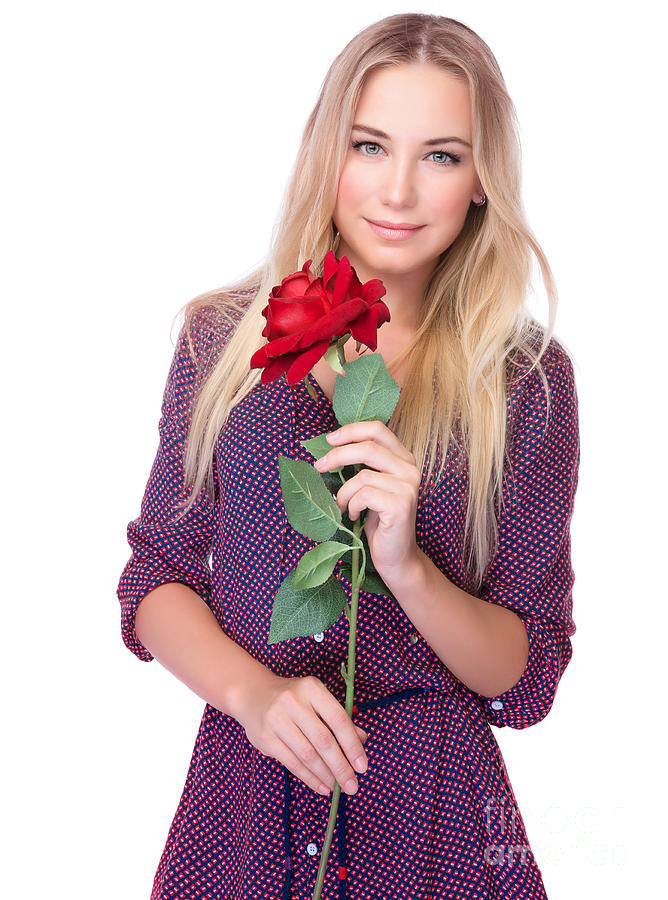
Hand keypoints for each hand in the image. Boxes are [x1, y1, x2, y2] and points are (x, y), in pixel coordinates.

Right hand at [235, 672, 368, 796]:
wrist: (253, 694)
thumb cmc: (294, 699)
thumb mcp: (317, 700)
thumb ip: (339, 719)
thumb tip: (362, 740)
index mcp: (312, 688)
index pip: (338, 719)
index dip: (352, 745)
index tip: (362, 767)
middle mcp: (293, 701)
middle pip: (323, 740)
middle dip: (340, 767)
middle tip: (352, 786)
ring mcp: (276, 719)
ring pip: (307, 755)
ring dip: (325, 775)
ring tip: (337, 788)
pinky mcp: (265, 738)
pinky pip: (292, 763)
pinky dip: (309, 778)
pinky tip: (321, 786)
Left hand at [314, 420, 420, 580]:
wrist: (396, 557)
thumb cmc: (379, 521)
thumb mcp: (371, 487)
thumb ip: (363, 465)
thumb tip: (331, 446)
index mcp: (403, 459)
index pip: (378, 429)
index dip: (351, 430)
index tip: (329, 439)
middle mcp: (410, 469)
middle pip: (368, 447)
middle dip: (337, 456)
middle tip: (319, 467)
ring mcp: (408, 487)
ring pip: (362, 476)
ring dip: (344, 493)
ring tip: (344, 506)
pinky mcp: (401, 505)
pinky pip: (364, 495)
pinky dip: (352, 505)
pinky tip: (355, 516)